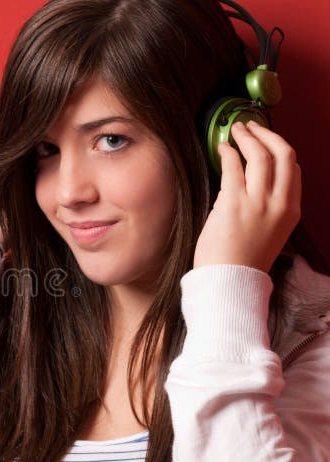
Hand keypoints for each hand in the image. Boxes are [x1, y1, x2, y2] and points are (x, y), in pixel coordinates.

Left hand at [193, 120, 300, 272]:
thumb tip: (246, 183)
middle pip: (283, 154)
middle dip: (267, 134)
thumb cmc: (240, 261)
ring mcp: (258, 203)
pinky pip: (234, 167)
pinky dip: (229, 152)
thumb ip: (265, 207)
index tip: (266, 140)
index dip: (279, 149)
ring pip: (260, 155)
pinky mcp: (234, 203)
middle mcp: (279, 204)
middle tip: (251, 126)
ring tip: (236, 130)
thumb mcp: (267, 232)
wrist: (228, 282)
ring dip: (247, 137)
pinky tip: (222, 149)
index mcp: (291, 211)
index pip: (293, 170)